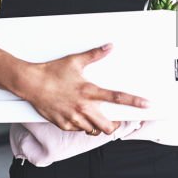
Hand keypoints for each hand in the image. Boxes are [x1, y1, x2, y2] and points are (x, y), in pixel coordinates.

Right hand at [22, 44, 148, 134]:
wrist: (30, 83)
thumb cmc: (52, 72)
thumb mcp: (75, 61)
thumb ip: (94, 55)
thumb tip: (109, 47)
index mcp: (88, 91)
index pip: (117, 97)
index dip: (134, 102)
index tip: (146, 104)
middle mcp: (83, 107)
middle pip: (108, 126)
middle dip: (115, 126)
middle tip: (116, 121)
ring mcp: (73, 118)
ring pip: (93, 130)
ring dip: (98, 126)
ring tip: (97, 118)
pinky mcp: (63, 124)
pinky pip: (78, 130)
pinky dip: (82, 126)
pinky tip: (80, 118)